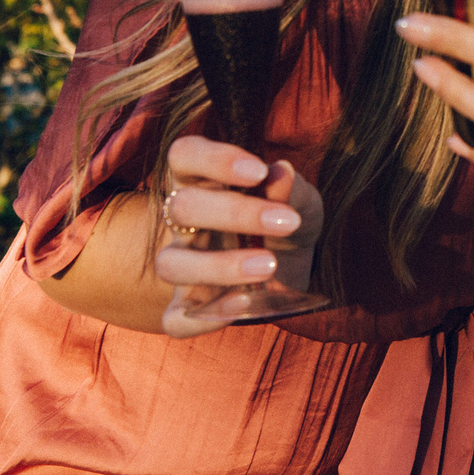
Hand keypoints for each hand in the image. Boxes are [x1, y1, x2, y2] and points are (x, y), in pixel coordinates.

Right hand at [152, 136, 326, 337]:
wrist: (294, 271)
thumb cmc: (288, 222)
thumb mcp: (302, 203)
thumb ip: (292, 189)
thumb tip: (281, 173)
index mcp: (202, 181)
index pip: (185, 155)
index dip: (214, 159)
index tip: (258, 171)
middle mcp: (183, 222)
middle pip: (182, 207)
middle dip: (233, 212)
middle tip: (286, 222)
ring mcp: (182, 265)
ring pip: (171, 263)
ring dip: (219, 265)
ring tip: (269, 265)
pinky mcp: (188, 308)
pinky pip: (175, 318)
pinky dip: (206, 314)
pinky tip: (245, 305)